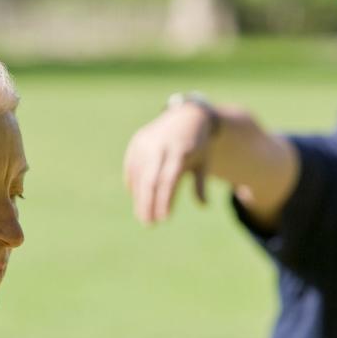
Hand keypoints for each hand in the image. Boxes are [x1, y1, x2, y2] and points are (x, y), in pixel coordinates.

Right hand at [123, 103, 214, 223]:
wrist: (187, 114)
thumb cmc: (199, 145)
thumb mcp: (204, 162)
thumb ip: (201, 183)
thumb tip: (204, 205)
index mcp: (180, 150)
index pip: (168, 180)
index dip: (164, 200)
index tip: (163, 219)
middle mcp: (161, 145)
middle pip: (150, 179)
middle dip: (147, 203)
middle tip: (148, 224)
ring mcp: (146, 142)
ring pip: (139, 175)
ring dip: (139, 197)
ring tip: (143, 216)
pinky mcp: (137, 141)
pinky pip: (132, 166)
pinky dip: (133, 183)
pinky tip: (136, 197)